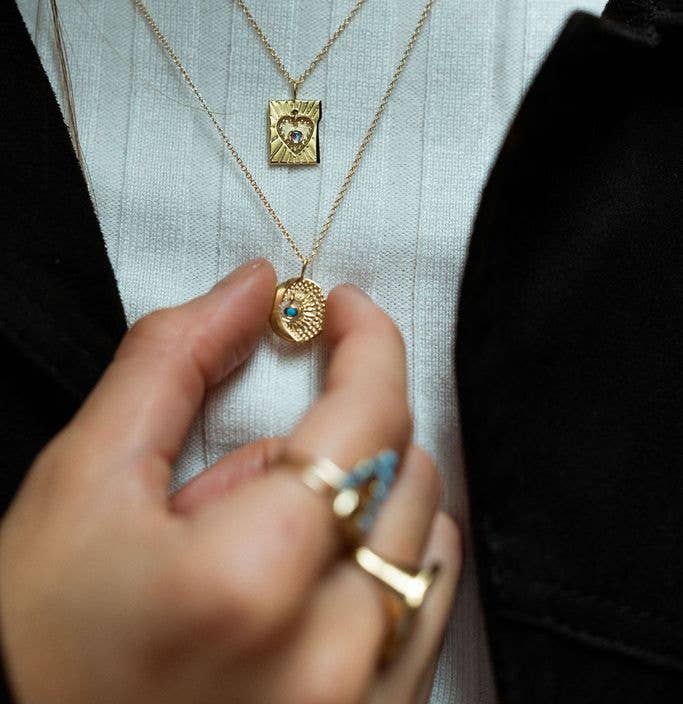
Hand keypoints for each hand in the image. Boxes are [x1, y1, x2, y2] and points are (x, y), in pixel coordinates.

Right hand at [0, 259, 461, 703]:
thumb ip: (173, 361)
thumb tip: (252, 290)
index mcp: (249, 581)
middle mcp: (327, 660)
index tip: (346, 311)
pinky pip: (427, 608)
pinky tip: (304, 578)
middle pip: (404, 470)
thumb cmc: (35, 645)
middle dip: (336, 433)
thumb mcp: (83, 481)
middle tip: (240, 477)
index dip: (368, 342)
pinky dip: (381, 560)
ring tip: (259, 542)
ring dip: (360, 497)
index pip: (368, 418)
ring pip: (425, 536)